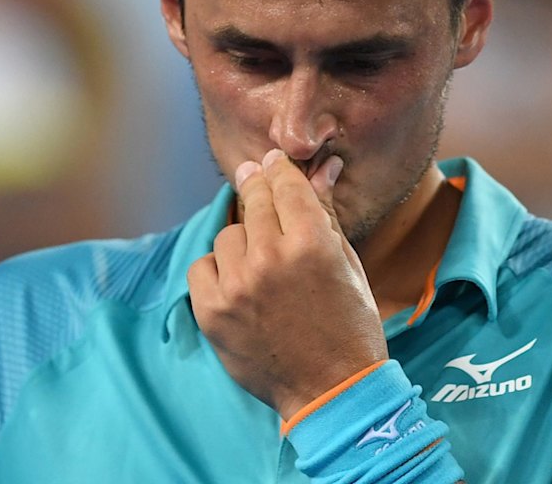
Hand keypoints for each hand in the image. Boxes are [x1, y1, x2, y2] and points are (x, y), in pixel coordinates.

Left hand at [187, 148, 387, 419]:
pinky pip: (202, 266)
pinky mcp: (212, 312)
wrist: (330, 389)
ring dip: (243, 237)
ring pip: (228, 234)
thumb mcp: (346, 261)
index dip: (279, 168)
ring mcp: (237, 287)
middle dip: (259, 186)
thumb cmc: (349, 322)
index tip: (272, 161)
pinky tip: (237, 277)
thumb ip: (325, 212)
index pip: (286, 184)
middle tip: (257, 177)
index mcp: (312, 243)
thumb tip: (323, 168)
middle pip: (255, 200)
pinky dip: (218, 267)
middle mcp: (270, 259)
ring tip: (260, 253)